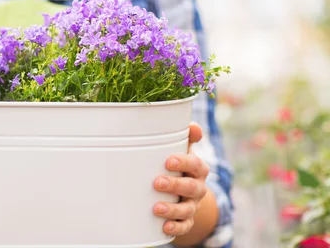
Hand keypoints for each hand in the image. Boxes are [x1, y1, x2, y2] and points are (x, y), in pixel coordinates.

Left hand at [153, 123, 209, 237]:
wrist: (181, 189)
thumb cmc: (176, 164)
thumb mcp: (180, 148)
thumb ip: (184, 136)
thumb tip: (193, 127)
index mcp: (197, 168)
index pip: (195, 164)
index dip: (183, 162)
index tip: (168, 161)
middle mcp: (197, 187)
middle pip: (191, 187)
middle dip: (175, 185)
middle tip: (157, 182)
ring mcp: (192, 204)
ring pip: (187, 208)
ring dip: (173, 209)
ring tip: (156, 208)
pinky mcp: (186, 220)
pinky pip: (184, 226)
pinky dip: (176, 228)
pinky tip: (164, 227)